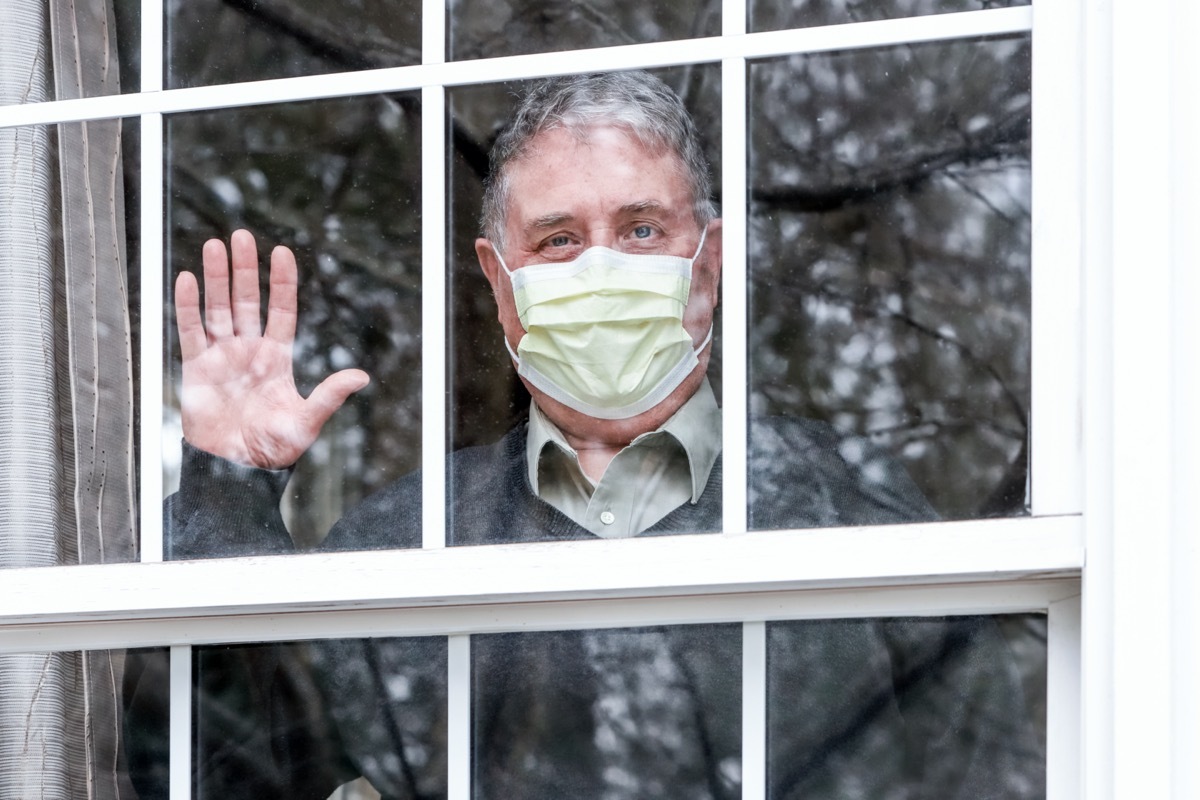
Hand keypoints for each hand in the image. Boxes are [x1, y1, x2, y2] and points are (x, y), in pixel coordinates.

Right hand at [175, 229, 368, 468]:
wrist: (236, 469)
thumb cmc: (273, 448)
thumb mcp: (306, 421)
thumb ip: (329, 396)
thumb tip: (360, 377)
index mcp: (277, 358)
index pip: (281, 310)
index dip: (281, 283)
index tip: (281, 253)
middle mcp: (248, 350)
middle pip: (246, 300)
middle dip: (244, 269)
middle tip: (242, 236)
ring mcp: (221, 356)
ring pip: (218, 307)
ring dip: (216, 277)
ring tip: (215, 245)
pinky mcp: (196, 368)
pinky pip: (190, 330)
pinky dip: (187, 305)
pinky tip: (188, 279)